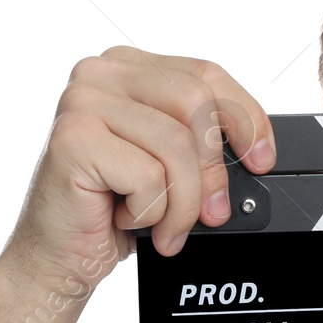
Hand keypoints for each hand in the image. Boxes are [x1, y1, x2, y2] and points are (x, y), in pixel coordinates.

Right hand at [2, 47, 274, 286]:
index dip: (246, 117)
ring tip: (164, 225)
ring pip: (176, 145)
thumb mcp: (170, 165)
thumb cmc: (112, 208)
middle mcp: (101, 74)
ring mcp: (82, 101)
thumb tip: (254, 153)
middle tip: (211, 212)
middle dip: (212, 170)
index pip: (206, 74)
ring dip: (182, 203)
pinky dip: (150, 212)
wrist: (61, 255)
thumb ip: (202, 142)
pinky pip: (148, 175)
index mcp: (129, 67)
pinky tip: (125, 219)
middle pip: (197, 104)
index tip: (262, 158)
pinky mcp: (73, 137)